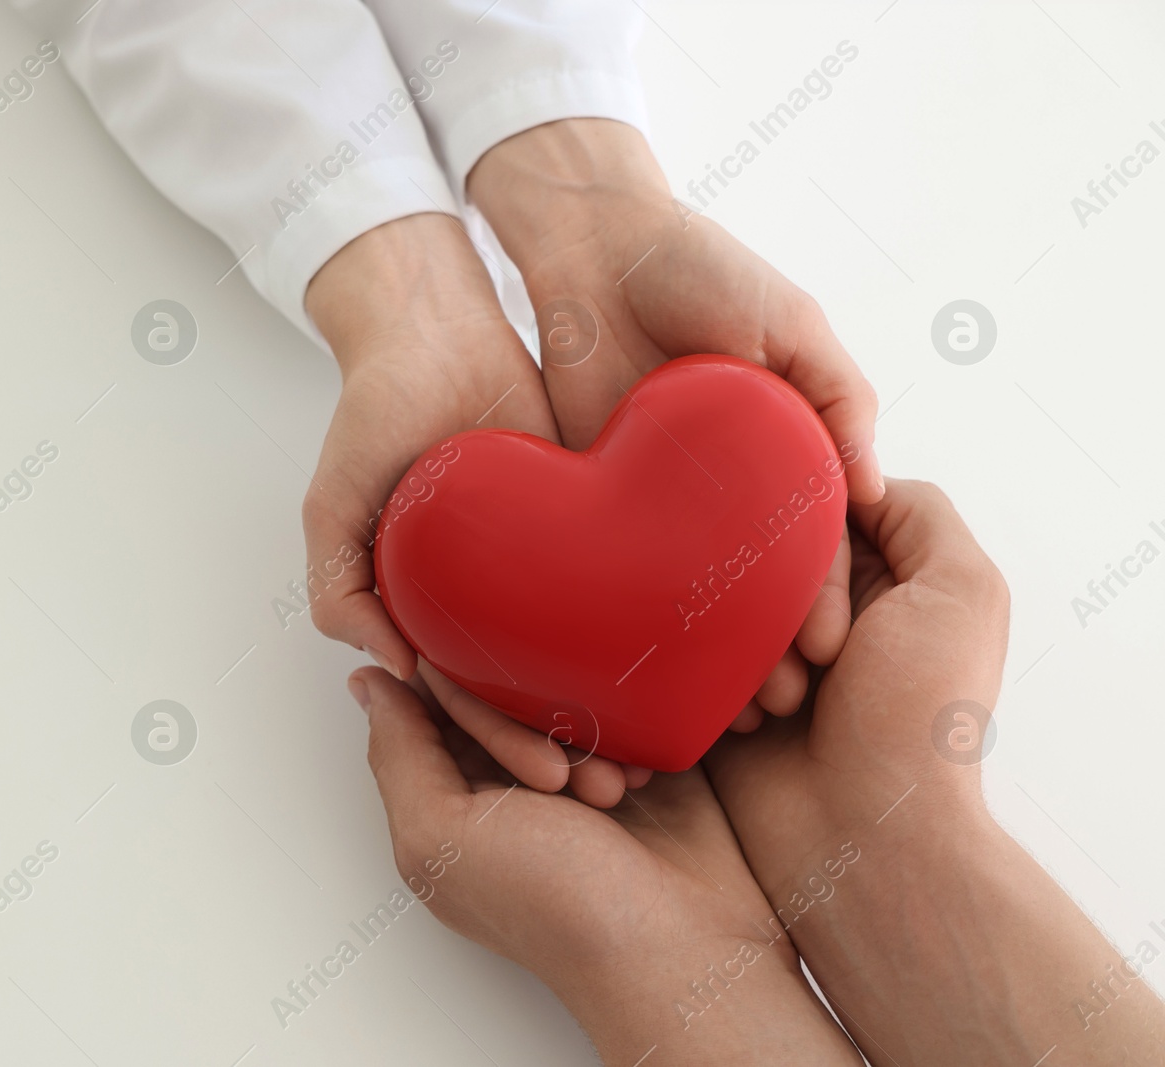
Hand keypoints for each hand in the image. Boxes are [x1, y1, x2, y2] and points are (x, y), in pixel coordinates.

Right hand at [306, 213, 648, 802]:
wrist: (434, 323)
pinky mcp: (593, 516)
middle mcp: (490, 597)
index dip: (510, 745)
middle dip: (579, 745)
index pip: (473, 701)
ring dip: (624, 703)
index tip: (558, 777)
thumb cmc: (373, 411)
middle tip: (627, 786)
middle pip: (538, 690)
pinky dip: (654, 620)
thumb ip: (340, 586)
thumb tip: (391, 668)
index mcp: (432, 612)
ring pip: (589, 648)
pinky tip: (699, 658)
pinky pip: (625, 577)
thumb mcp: (331, 502)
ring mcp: (542, 559)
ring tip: (675, 745)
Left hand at [351, 667, 864, 1063]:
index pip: (430, 706)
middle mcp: (502, 789)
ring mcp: (570, 780)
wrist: (679, 950)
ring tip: (604, 793)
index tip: (491, 720)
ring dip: (585, 737)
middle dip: (526, 726)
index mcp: (448, 803)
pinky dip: (629, 740)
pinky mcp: (631, 769)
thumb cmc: (557, 907)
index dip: (457, 698)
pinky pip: (620, 715)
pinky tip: (639, 781)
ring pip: (560, 701)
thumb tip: (367, 681)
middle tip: (554, 778)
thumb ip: (397, 754)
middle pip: (495, 698)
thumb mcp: (445, 836)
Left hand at [468, 118, 879, 733]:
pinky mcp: (586, 498)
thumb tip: (873, 491)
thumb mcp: (793, 321)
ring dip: (697, 654)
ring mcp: (652, 501)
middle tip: (770, 707)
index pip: (808, 549)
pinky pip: (608, 569)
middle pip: (746, 590)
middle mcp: (719, 494)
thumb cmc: (702, 267)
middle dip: (762, 649)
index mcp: (776, 460)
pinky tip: (629, 669)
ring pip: (679, 597)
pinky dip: (621, 617)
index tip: (829, 654)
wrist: (593, 243)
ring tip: (707, 710)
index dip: (820, 601)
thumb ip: (840, 397)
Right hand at [704, 480, 1164, 1062]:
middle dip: (779, 603)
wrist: (865, 841)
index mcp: (892, 578)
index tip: (827, 612)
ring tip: (779, 705)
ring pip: (722, 599)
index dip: (815, 544)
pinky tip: (738, 719)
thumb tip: (857, 476)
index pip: (822, 507)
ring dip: (743, 647)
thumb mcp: (962, 591)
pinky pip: (689, 655)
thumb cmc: (918, 721)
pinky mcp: (724, 697)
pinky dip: (710, 681)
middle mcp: (832, 611)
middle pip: (768, 550)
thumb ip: (923, 514)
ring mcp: (774, 656)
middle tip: (814, 665)